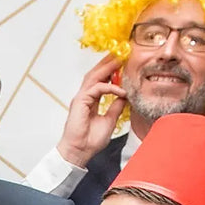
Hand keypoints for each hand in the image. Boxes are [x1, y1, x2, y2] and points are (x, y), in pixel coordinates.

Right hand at [56, 52, 127, 166]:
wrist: (80, 151)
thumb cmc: (90, 140)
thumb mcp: (110, 120)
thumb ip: (115, 107)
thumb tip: (124, 97)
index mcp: (90, 101)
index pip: (100, 81)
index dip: (110, 72)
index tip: (122, 64)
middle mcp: (84, 97)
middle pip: (96, 74)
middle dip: (107, 63)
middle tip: (120, 53)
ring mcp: (81, 98)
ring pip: (93, 77)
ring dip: (106, 68)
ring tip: (119, 60)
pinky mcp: (80, 102)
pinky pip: (96, 89)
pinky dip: (108, 87)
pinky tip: (119, 89)